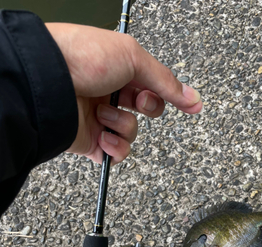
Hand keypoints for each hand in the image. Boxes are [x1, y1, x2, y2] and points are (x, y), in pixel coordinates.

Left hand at [46, 23, 201, 164]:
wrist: (48, 83)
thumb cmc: (82, 58)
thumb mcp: (132, 57)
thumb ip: (166, 81)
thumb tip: (193, 98)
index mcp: (119, 69)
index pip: (154, 86)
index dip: (169, 94)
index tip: (186, 104)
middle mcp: (110, 92)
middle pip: (146, 111)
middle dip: (146, 108)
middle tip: (136, 100)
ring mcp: (100, 118)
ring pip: (131, 134)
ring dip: (123, 125)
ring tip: (103, 113)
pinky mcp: (91, 141)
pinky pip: (116, 154)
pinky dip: (115, 149)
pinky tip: (104, 136)